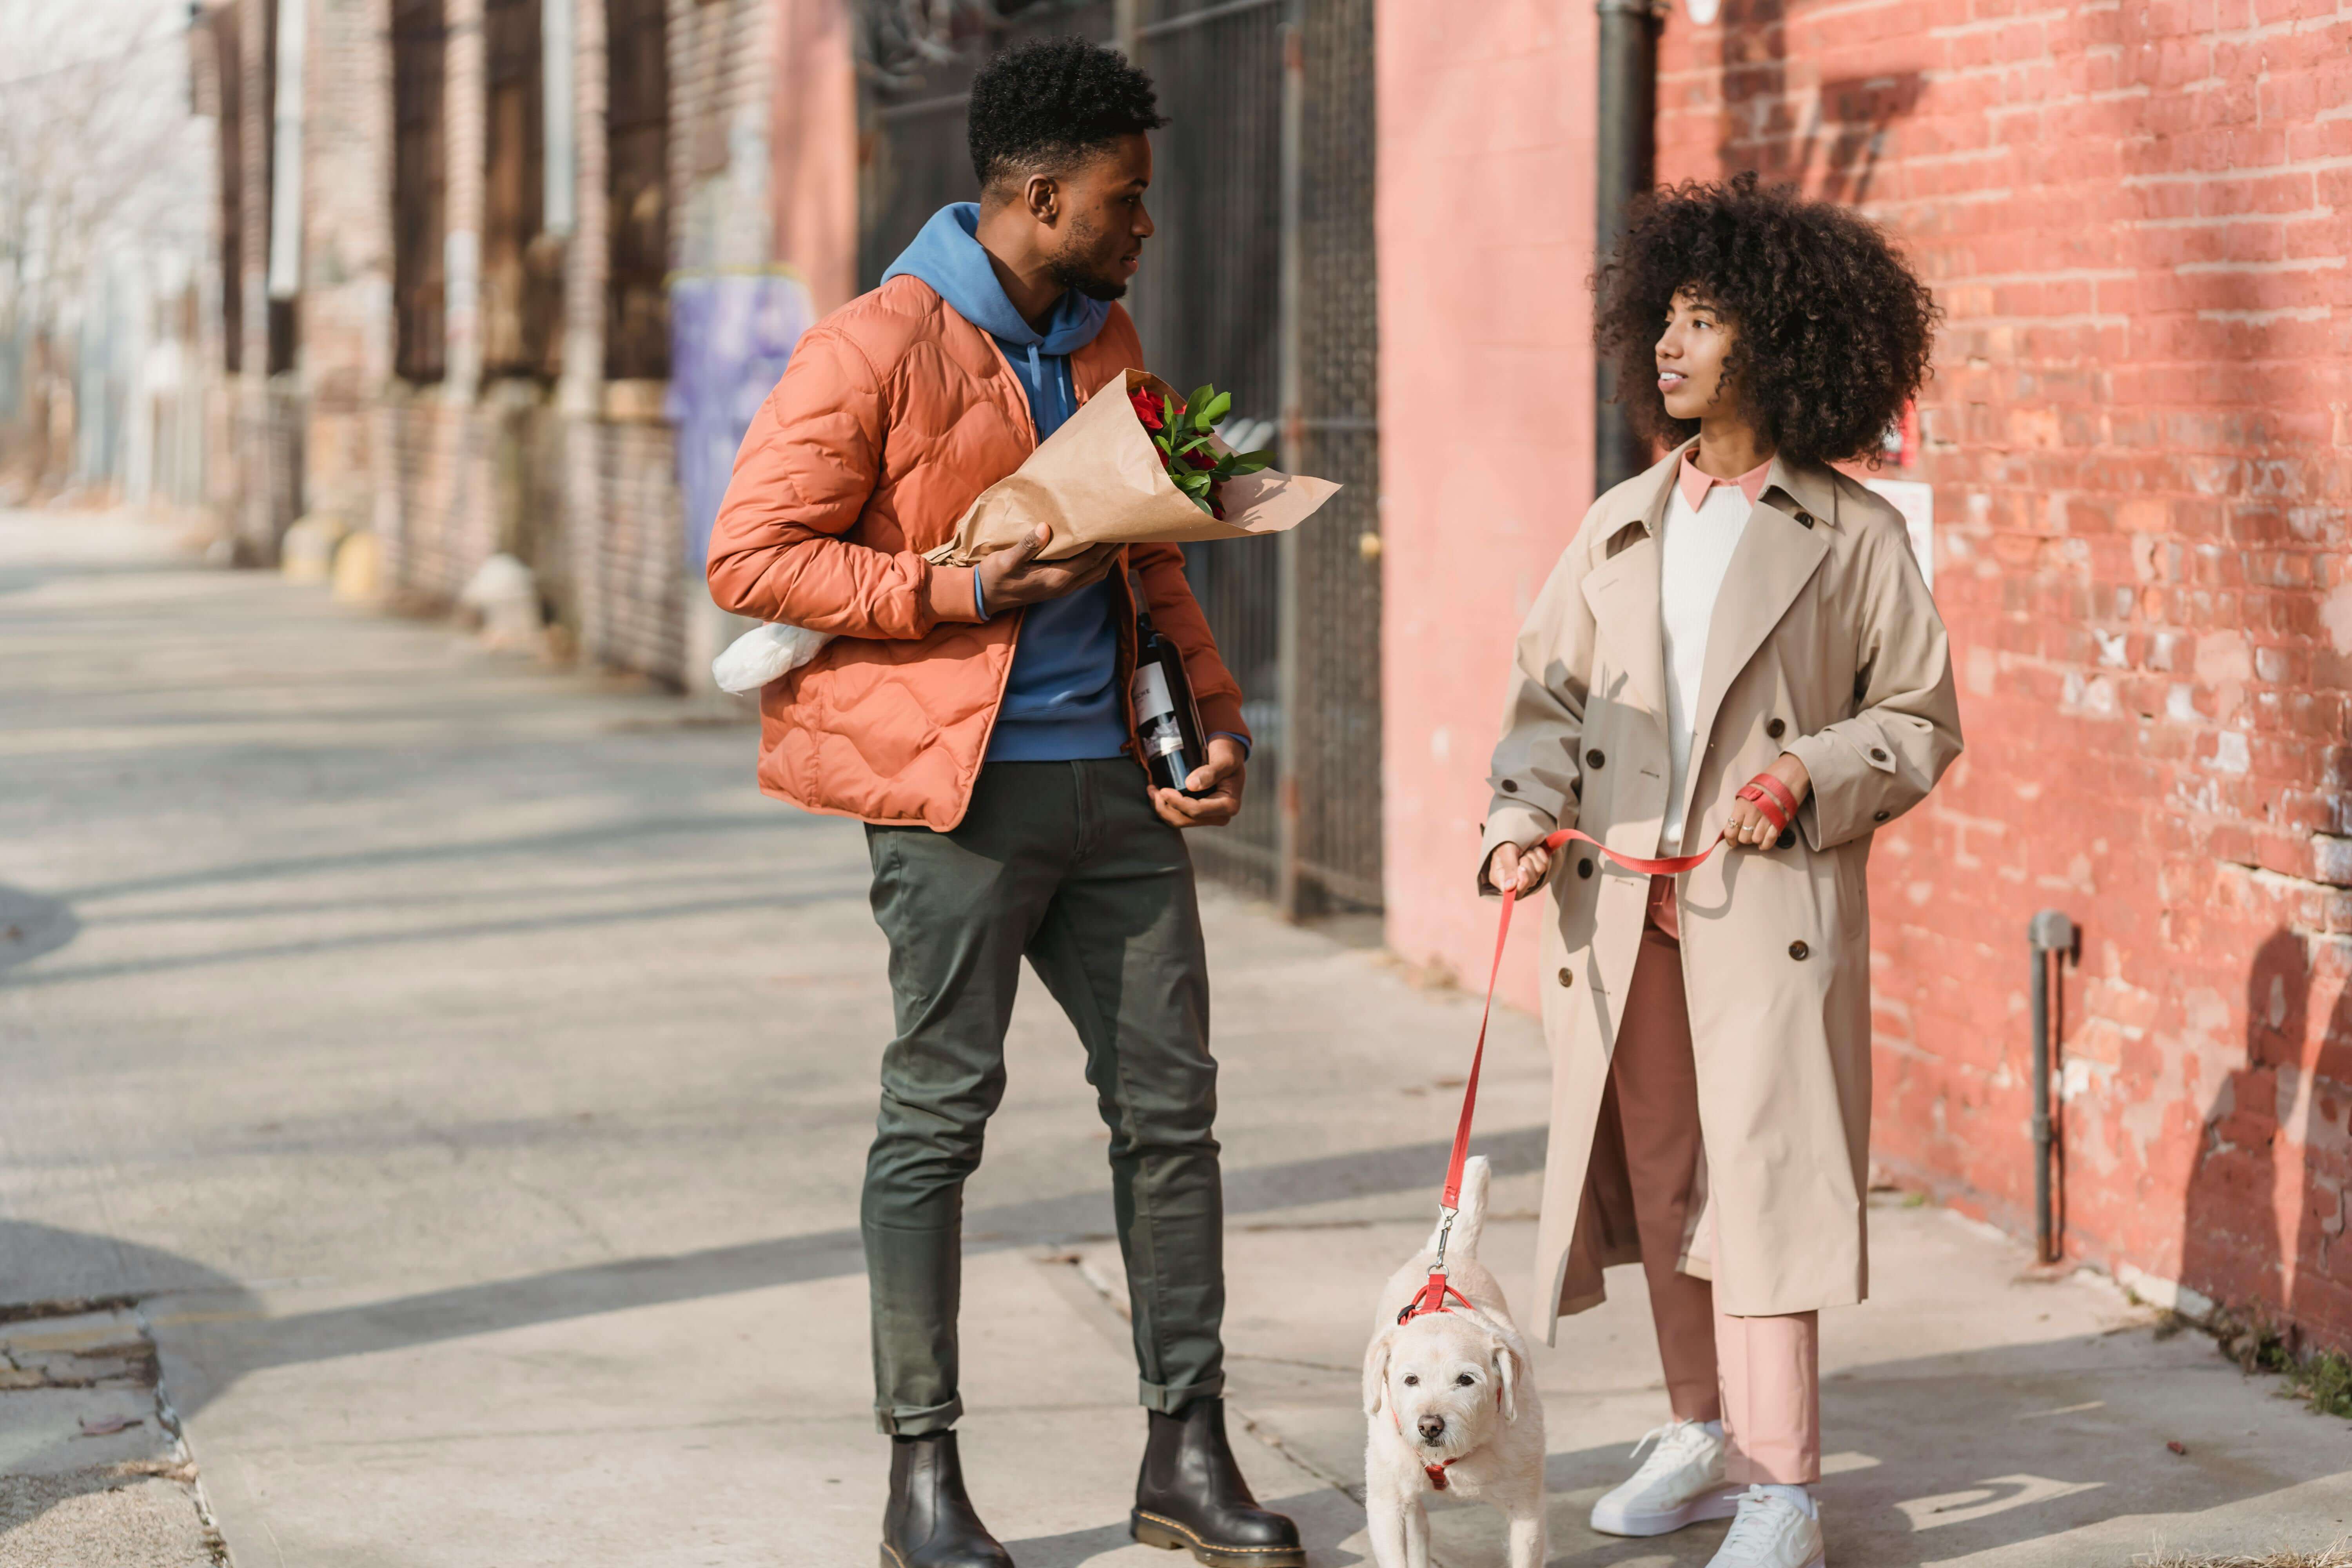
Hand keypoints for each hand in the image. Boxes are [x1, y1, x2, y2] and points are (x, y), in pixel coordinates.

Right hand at [976, 523, 1121, 611]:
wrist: (985, 597)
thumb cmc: (995, 577)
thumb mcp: (1006, 560)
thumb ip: (1026, 545)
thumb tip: (1044, 528)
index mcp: (1056, 578)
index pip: (1090, 560)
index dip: (1107, 545)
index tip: (1118, 527)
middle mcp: (1064, 586)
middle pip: (1099, 567)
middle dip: (1114, 550)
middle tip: (1126, 529)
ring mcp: (1062, 589)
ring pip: (1095, 574)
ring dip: (1108, 558)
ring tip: (1116, 539)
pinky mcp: (1057, 587)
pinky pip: (1086, 576)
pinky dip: (1097, 563)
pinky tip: (1097, 551)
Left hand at [1151, 735, 1246, 828]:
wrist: (1228, 756)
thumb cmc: (1228, 755)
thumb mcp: (1225, 760)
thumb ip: (1211, 772)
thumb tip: (1191, 785)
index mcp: (1229, 806)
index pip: (1197, 810)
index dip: (1177, 802)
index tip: (1163, 790)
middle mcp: (1220, 816)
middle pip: (1185, 820)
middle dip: (1165, 808)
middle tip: (1152, 790)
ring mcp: (1209, 817)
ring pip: (1179, 821)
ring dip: (1162, 809)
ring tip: (1152, 791)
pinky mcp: (1199, 814)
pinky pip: (1179, 816)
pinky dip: (1166, 807)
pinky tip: (1157, 795)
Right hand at [1487, 840, 1552, 895]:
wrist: (1512, 830)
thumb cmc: (1505, 841)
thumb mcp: (1505, 852)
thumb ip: (1508, 870)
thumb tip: (1509, 888)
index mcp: (1501, 880)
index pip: (1514, 894)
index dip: (1522, 883)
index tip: (1521, 868)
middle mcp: (1514, 881)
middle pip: (1529, 882)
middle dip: (1528, 866)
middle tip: (1521, 856)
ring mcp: (1527, 875)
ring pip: (1539, 872)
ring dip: (1533, 858)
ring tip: (1525, 851)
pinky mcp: (1537, 868)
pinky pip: (1545, 864)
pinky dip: (1540, 855)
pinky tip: (1532, 850)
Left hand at [1723, 751, 1811, 847]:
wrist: (1789, 773)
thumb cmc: (1767, 781)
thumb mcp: (1748, 791)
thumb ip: (1741, 807)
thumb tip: (1735, 823)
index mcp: (1742, 804)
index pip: (1730, 830)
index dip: (1730, 840)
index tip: (1732, 842)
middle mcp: (1752, 812)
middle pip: (1744, 837)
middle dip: (1745, 839)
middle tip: (1748, 834)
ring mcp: (1767, 817)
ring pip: (1756, 840)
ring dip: (1756, 840)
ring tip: (1757, 834)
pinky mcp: (1780, 820)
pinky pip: (1770, 840)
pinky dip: (1766, 844)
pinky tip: (1764, 843)